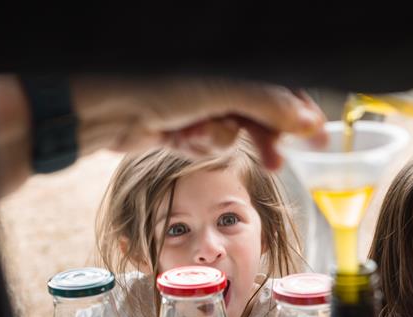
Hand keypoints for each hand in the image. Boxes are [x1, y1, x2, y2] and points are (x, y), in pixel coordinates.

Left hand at [71, 77, 327, 168]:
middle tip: (276, 160)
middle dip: (262, 135)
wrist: (98, 105)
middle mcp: (214, 76)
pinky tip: (179, 137)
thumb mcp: (222, 88)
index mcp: (229, 61)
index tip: (314, 134)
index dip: (296, 109)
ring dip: (219, 139)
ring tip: (200, 136)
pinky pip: (205, 144)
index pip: (277, 83)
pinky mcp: (180, 126)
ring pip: (232, 131)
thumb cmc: (152, 78)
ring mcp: (196, 100)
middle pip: (257, 109)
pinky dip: (196, 145)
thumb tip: (307, 120)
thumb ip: (269, 104)